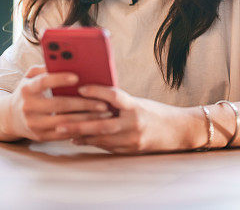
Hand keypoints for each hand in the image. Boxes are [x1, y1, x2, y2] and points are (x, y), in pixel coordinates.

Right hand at [8, 65, 111, 141]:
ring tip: (104, 113)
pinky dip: (80, 129)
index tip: (77, 77)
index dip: (60, 79)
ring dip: (86, 118)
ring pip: (64, 122)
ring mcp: (34, 124)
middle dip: (83, 104)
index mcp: (27, 89)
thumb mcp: (30, 77)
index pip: (43, 82)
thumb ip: (45, 68)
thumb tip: (66, 59)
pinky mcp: (40, 136)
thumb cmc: (28, 92)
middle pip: (59, 105)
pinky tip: (94, 124)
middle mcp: (28, 107)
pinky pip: (63, 134)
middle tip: (103, 102)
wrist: (10, 117)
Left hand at [56, 86, 194, 153]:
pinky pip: (108, 146)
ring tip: (64, 132)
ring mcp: (132, 139)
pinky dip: (92, 142)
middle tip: (60, 123)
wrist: (179, 130)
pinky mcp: (132, 150)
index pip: (114, 96)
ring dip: (81, 135)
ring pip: (101, 138)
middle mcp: (134, 123)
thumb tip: (94, 98)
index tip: (80, 88)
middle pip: (101, 124)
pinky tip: (79, 139)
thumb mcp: (139, 103)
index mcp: (136, 106)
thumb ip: (120, 103)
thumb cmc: (156, 112)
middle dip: (78, 124)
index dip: (96, 91)